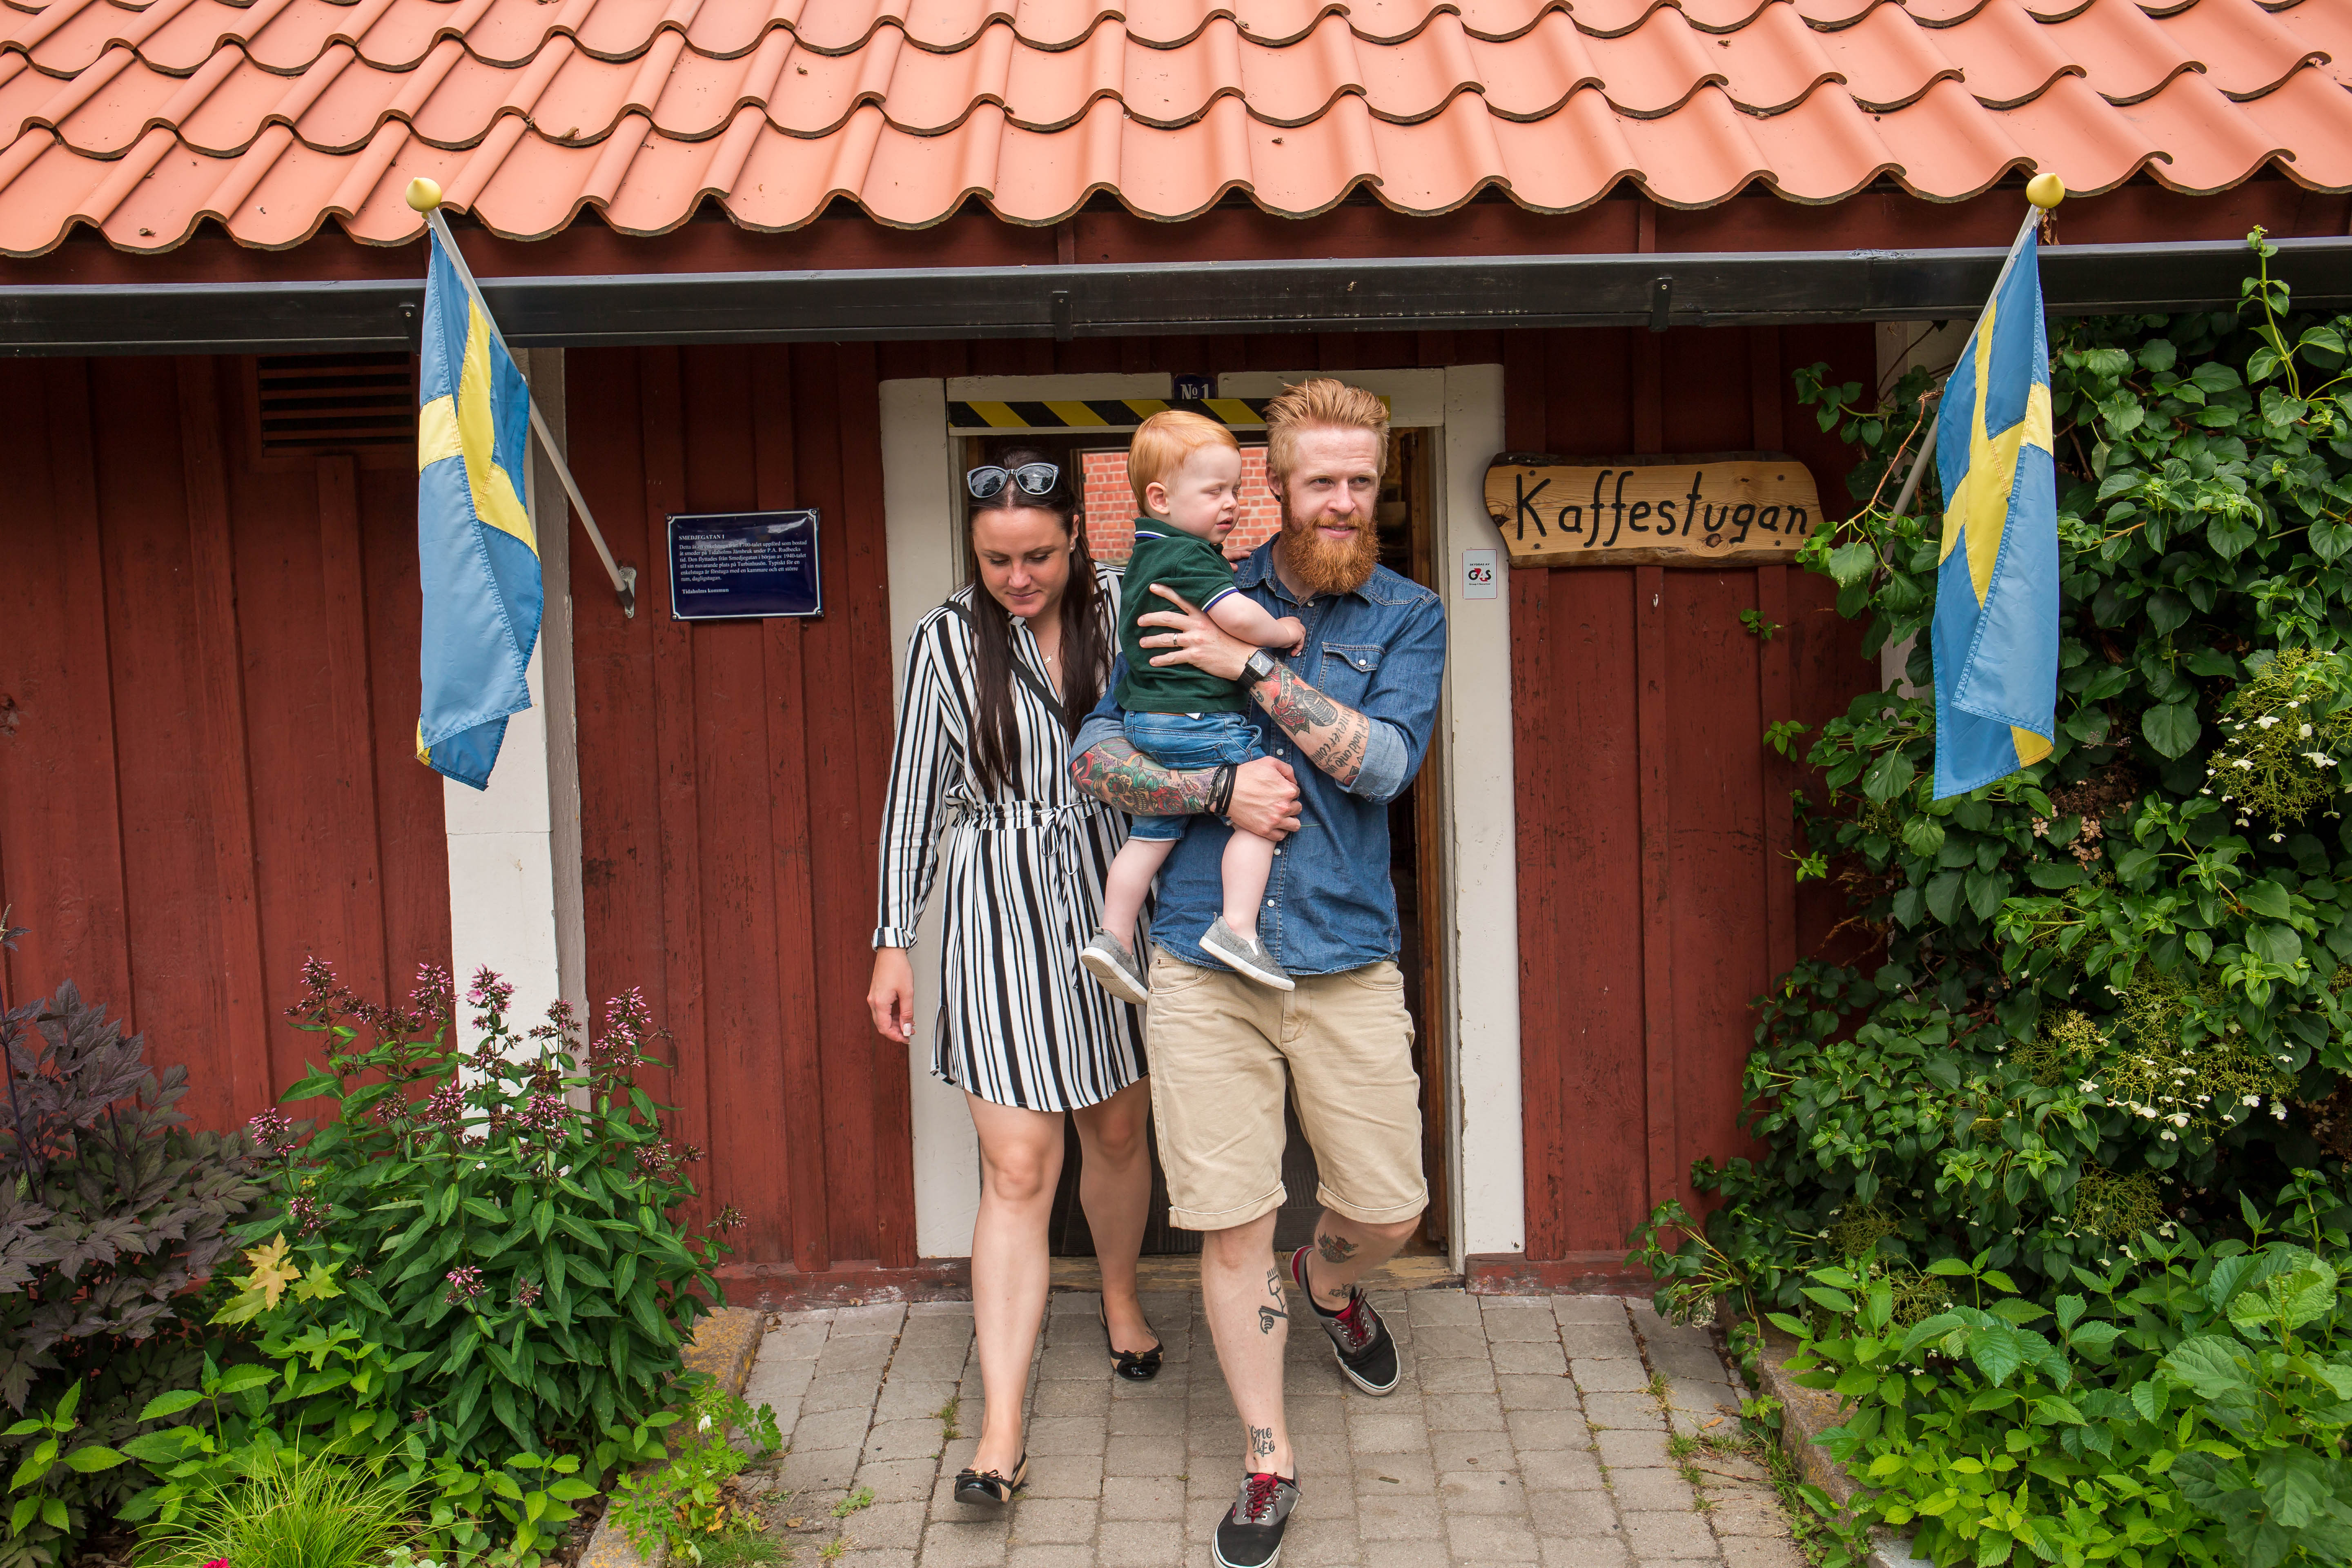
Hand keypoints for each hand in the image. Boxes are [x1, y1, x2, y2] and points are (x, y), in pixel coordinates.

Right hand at [868, 948, 915, 1043]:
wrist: (890, 952)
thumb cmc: (898, 967)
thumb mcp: (907, 992)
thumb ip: (907, 1012)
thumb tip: (906, 1028)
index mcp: (879, 1003)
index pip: (885, 1028)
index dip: (896, 1036)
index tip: (907, 1038)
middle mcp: (873, 1002)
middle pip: (882, 1025)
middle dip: (897, 1031)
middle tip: (910, 1032)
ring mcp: (874, 998)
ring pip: (882, 1018)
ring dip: (895, 1023)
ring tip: (909, 1023)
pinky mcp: (876, 994)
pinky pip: (882, 1010)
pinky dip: (892, 1015)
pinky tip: (903, 1014)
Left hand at [1138, 584, 1253, 681]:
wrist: (1244, 659)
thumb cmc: (1233, 641)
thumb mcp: (1220, 623)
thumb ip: (1206, 617)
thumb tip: (1193, 614)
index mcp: (1203, 615)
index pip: (1181, 599)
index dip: (1165, 592)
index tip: (1152, 587)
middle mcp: (1198, 625)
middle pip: (1168, 618)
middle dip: (1150, 618)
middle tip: (1139, 621)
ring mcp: (1196, 640)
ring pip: (1167, 638)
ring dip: (1151, 641)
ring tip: (1142, 643)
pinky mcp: (1195, 655)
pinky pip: (1173, 657)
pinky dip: (1161, 660)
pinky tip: (1152, 662)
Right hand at [1228, 757, 1300, 840]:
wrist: (1226, 791)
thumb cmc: (1247, 775)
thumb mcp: (1269, 762)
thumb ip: (1287, 769)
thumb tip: (1294, 781)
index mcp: (1287, 790)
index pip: (1296, 792)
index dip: (1287, 790)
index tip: (1278, 791)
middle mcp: (1284, 807)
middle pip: (1297, 808)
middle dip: (1290, 804)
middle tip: (1278, 802)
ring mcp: (1275, 821)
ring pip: (1294, 825)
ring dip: (1290, 819)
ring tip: (1281, 815)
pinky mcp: (1265, 831)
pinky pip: (1281, 835)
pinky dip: (1280, 831)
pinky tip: (1275, 824)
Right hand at [1272, 616, 1306, 656]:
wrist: (1274, 632)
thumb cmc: (1272, 631)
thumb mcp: (1276, 629)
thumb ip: (1280, 631)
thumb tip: (1277, 637)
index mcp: (1287, 620)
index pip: (1294, 622)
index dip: (1293, 629)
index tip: (1289, 635)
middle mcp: (1293, 622)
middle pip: (1300, 628)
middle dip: (1297, 636)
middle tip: (1292, 643)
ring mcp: (1298, 628)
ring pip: (1302, 635)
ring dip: (1298, 642)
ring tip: (1292, 649)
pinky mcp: (1300, 635)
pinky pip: (1301, 643)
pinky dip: (1297, 649)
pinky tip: (1292, 653)